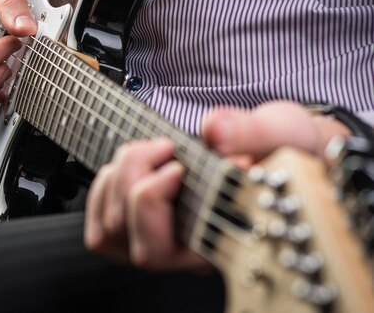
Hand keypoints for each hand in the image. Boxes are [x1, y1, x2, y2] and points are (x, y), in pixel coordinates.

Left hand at [84, 100, 350, 270]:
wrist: (277, 147)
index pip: (157, 250)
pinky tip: (139, 160)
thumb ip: (250, 132)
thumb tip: (214, 131)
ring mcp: (157, 237)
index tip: (177, 165)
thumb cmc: (282, 148)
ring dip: (119, 174)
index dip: (152, 203)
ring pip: (106, 226)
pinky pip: (100, 215)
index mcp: (215, 242)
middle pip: (122, 232)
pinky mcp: (139, 221)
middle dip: (132, 177)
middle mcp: (183, 248)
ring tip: (156, 149)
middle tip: (166, 146)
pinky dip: (107, 180)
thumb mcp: (281, 132)